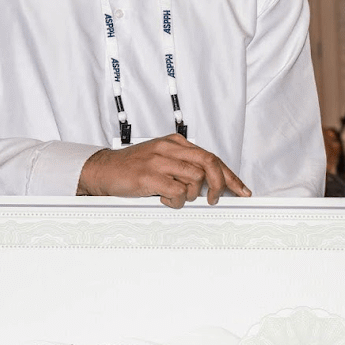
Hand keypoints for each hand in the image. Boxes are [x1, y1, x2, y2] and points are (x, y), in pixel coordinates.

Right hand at [77, 134, 248, 206]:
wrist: (103, 170)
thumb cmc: (133, 168)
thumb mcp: (161, 160)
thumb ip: (183, 166)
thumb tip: (212, 184)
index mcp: (175, 142)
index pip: (211, 157)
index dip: (230, 175)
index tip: (241, 190)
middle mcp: (169, 148)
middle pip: (209, 163)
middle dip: (220, 184)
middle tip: (215, 199)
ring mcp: (158, 161)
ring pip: (195, 178)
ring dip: (191, 195)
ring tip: (176, 197)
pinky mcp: (149, 176)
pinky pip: (176, 192)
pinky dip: (175, 201)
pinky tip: (164, 199)